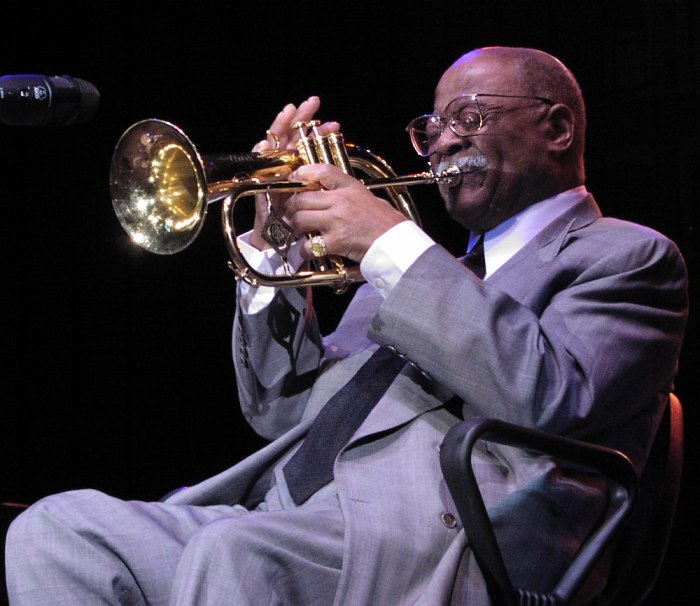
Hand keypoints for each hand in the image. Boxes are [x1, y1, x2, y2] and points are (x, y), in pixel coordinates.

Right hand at [249, 96, 338, 250]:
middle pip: (291, 137)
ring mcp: (271, 170)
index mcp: (300, 168)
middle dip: (300, 119)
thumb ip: (323, 182)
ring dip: (281, 126)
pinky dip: (261, 150)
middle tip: (312, 103)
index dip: (319, 134)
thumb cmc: (298, 220)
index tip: (334, 124)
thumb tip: (338, 170)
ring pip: (275, 143)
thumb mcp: (316, 199)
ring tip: (289, 111)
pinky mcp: (258, 179)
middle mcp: (285, 166)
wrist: (278, 240)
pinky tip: (266, 141)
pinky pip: (258, 161)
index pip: (309, 145)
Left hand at [285, 163, 407, 263]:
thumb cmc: (386, 223)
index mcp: (350, 187)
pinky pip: (309, 245)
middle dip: (291, 207)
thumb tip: (328, 194)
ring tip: (298, 231)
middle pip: (302, 198)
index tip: (294, 179)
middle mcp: (341, 201)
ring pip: (300, 219)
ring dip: (295, 227)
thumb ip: (348, 193)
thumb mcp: (368, 197)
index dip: (303, 173)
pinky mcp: (336, 241)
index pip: (321, 171)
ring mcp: (336, 221)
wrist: (396, 243)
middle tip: (290, 213)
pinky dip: (305, 250)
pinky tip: (309, 251)